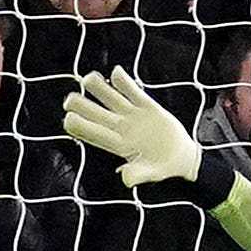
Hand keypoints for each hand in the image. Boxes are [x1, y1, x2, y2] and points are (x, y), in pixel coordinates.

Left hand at [60, 66, 202, 184]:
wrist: (181, 157)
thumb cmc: (163, 167)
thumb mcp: (152, 173)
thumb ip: (138, 174)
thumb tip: (125, 179)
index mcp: (118, 145)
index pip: (95, 134)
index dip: (81, 126)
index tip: (69, 119)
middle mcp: (122, 128)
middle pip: (98, 115)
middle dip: (83, 107)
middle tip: (69, 100)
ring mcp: (134, 116)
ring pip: (113, 100)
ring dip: (100, 89)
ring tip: (87, 78)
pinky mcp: (149, 108)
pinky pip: (135, 93)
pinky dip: (126, 83)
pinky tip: (116, 72)